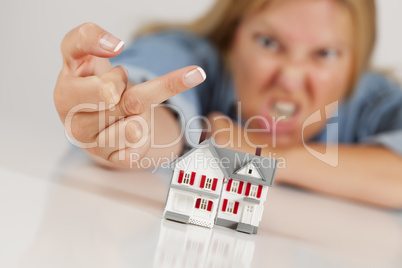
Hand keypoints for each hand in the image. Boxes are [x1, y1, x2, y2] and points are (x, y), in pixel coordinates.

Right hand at [54, 23, 205, 167]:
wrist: (95, 115)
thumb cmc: (91, 82)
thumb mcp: (84, 53)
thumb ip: (88, 37)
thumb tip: (113, 44)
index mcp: (66, 92)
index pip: (103, 84)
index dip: (117, 76)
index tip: (123, 63)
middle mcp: (74, 122)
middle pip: (130, 103)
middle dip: (136, 93)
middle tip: (121, 91)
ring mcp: (90, 144)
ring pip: (136, 128)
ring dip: (140, 117)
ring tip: (123, 113)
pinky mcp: (108, 159)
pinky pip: (138, 150)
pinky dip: (142, 139)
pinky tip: (127, 131)